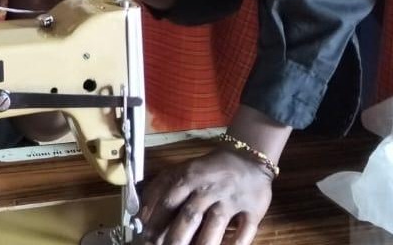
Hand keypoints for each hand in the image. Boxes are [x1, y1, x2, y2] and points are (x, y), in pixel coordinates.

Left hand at [138, 149, 272, 244]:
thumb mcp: (180, 170)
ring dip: (203, 244)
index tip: (146, 240)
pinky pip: (245, 230)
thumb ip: (159, 189)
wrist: (246, 157)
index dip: (156, 223)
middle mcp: (208, 189)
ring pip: (216, 224)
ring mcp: (232, 199)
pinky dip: (236, 243)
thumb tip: (139, 215)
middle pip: (190, 216)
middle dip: (176, 238)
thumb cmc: (207, 170)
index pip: (168, 202)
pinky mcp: (253, 210)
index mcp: (188, 178)